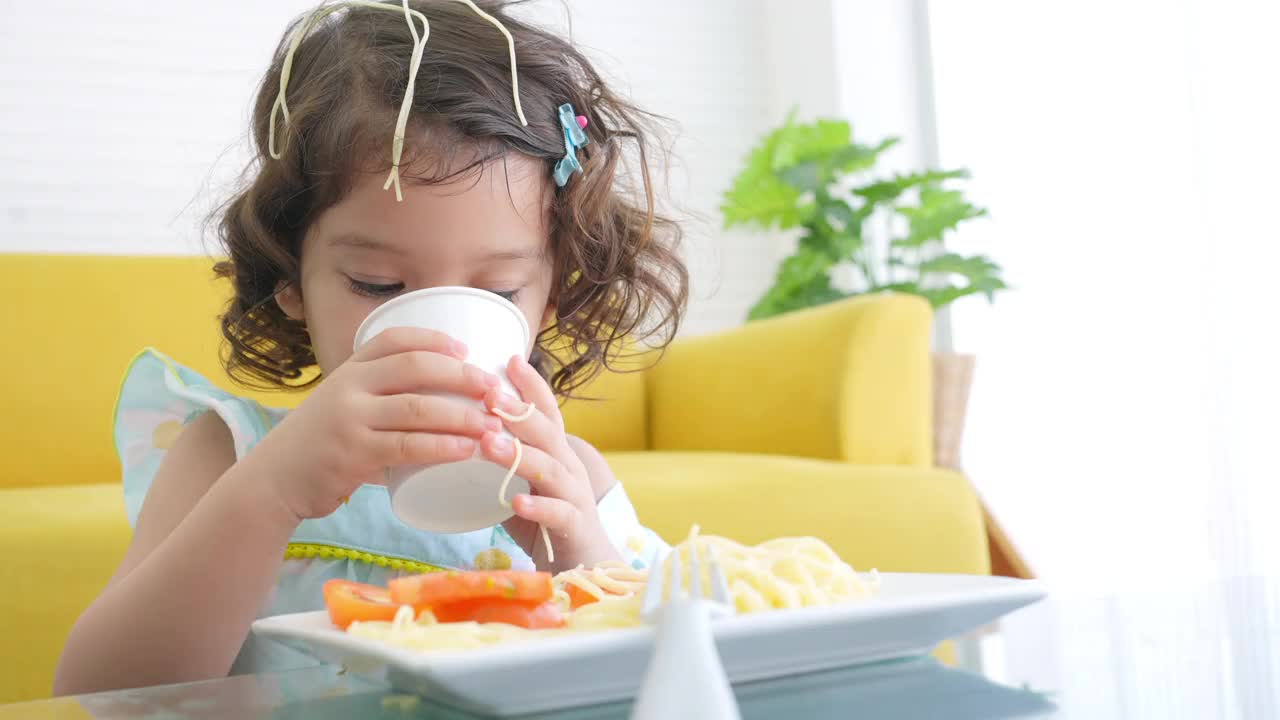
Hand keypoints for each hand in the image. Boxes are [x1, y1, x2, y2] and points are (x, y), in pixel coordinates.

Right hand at [250, 327, 503, 520]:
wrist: (273, 480)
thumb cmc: (319, 442)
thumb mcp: (341, 403)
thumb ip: (377, 394)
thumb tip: (437, 392)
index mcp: (350, 369)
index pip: (395, 339)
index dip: (433, 339)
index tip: (466, 349)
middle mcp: (350, 387)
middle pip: (416, 368)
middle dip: (462, 376)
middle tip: (495, 390)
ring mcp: (351, 419)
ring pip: (418, 408)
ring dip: (462, 415)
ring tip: (493, 425)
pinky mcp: (354, 454)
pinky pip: (407, 446)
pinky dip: (442, 447)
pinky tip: (466, 450)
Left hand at [481, 356, 620, 571]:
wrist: (586, 562)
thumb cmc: (546, 516)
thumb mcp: (523, 479)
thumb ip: (500, 458)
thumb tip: (451, 433)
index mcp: (557, 451)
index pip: (547, 411)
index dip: (531, 385)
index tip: (508, 359)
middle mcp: (569, 466)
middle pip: (548, 432)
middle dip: (519, 412)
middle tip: (489, 396)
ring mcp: (574, 495)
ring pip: (550, 468)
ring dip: (519, 455)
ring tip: (489, 445)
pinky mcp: (574, 526)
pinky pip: (558, 513)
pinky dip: (537, 506)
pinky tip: (515, 502)